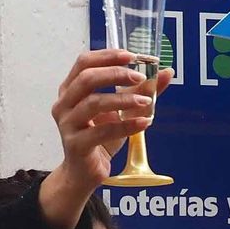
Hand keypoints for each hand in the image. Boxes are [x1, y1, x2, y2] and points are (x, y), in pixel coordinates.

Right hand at [40, 50, 174, 228]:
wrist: (85, 172)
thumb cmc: (99, 137)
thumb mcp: (122, 110)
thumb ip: (140, 90)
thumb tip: (165, 72)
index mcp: (71, 89)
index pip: (85, 62)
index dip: (108, 56)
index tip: (133, 56)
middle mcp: (64, 103)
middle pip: (87, 79)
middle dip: (116, 74)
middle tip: (140, 76)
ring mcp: (67, 124)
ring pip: (94, 103)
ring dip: (123, 99)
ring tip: (146, 101)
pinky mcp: (76, 145)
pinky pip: (102, 131)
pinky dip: (126, 125)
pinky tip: (144, 122)